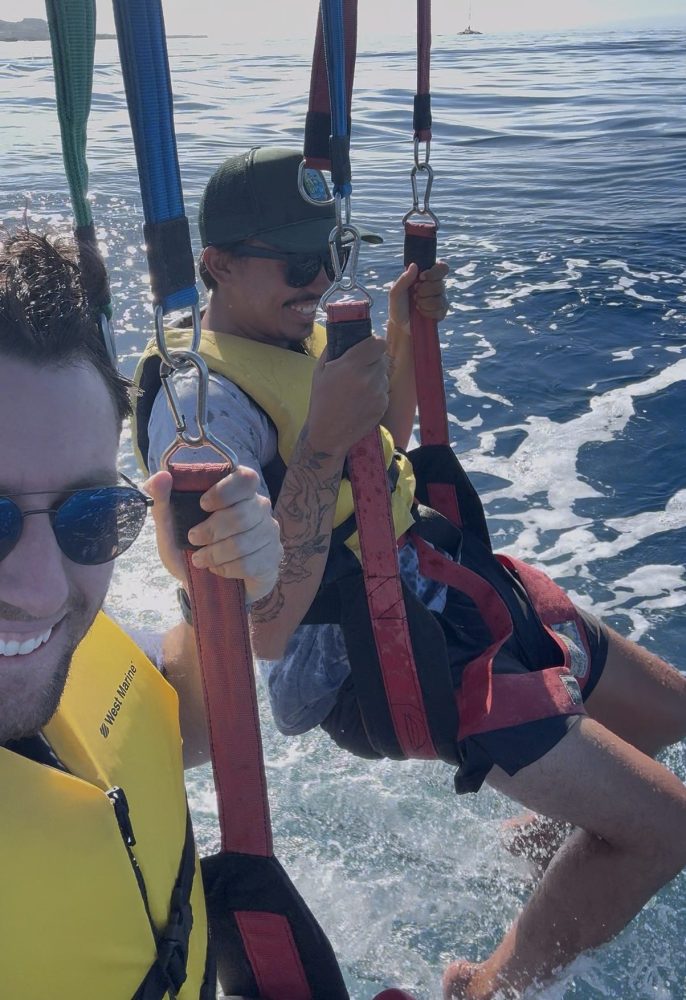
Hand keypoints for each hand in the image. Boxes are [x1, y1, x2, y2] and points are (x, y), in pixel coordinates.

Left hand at [145, 467, 282, 603]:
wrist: (202, 584)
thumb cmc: (188, 549)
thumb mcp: (170, 527)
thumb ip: (162, 501)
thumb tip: (161, 476)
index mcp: (238, 492)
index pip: (246, 478)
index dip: (225, 491)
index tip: (203, 504)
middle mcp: (259, 508)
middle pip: (242, 515)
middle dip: (211, 530)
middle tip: (193, 539)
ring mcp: (270, 533)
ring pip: (243, 543)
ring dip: (215, 554)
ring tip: (201, 559)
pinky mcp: (273, 559)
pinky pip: (250, 564)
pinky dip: (226, 569)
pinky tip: (218, 570)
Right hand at [305, 336, 389, 455]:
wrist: (328, 434)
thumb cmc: (321, 401)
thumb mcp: (320, 371)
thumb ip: (333, 350)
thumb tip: (343, 335)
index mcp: (351, 365)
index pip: (378, 343)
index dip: (373, 344)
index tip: (366, 349)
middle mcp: (368, 377)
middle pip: (382, 357)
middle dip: (373, 361)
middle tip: (360, 369)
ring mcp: (378, 392)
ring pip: (384, 374)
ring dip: (376, 376)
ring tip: (359, 388)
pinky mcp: (383, 405)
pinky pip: (385, 390)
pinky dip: (377, 392)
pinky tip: (363, 400)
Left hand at [388, 260, 449, 329]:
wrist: (400, 325)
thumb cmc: (398, 306)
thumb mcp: (396, 292)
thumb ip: (404, 279)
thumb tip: (414, 265)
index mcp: (427, 277)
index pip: (441, 268)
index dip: (434, 272)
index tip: (421, 277)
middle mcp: (436, 286)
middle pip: (440, 284)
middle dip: (424, 291)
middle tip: (414, 295)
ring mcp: (441, 299)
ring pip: (439, 299)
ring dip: (424, 303)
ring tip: (416, 305)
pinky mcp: (442, 312)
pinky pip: (439, 310)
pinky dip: (427, 312)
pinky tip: (421, 312)